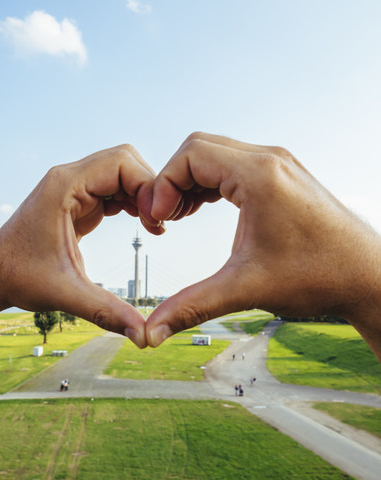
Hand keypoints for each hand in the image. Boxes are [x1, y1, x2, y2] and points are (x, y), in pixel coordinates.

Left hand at [0, 145, 163, 347]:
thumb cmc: (18, 277)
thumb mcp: (65, 294)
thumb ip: (107, 312)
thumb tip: (145, 337)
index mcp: (64, 186)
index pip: (121, 162)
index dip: (147, 186)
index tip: (156, 222)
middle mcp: (69, 178)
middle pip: (125, 160)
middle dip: (149, 188)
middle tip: (158, 223)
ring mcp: (72, 186)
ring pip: (121, 171)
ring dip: (142, 194)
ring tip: (153, 226)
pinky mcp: (76, 198)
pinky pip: (113, 187)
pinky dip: (132, 200)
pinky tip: (140, 222)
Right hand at [145, 133, 380, 359]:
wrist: (367, 277)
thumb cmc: (318, 277)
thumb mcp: (245, 289)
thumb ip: (191, 306)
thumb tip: (152, 332)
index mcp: (259, 175)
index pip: (190, 155)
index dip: (163, 184)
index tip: (159, 219)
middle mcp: (269, 160)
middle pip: (198, 148)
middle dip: (172, 180)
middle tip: (165, 217)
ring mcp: (277, 165)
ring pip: (214, 154)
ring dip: (189, 180)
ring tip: (179, 215)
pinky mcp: (281, 176)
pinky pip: (232, 165)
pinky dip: (209, 182)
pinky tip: (201, 208)